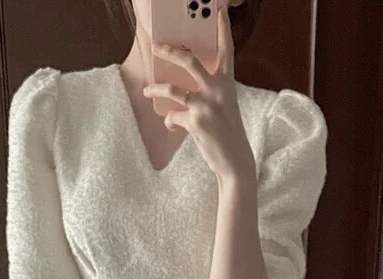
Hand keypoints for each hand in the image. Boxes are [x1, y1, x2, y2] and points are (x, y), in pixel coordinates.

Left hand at [143, 6, 254, 180]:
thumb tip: (181, 90)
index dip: (222, 28)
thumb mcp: (225, 106)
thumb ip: (210, 92)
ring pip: (172, 89)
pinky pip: (172, 117)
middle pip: (189, 61)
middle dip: (169, 51)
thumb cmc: (228, 133)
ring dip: (155, 90)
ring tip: (148, 92)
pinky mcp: (195, 122)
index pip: (226, 50)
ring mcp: (206, 105)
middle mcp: (217, 90)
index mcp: (227, 83)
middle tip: (156, 47)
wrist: (235, 160)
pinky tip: (173, 128)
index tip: (219, 10)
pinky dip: (170, 123)